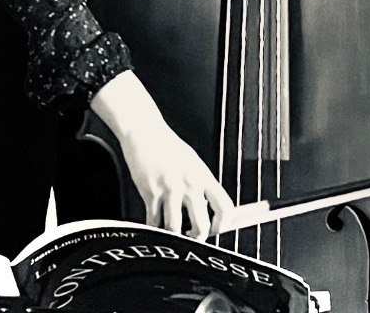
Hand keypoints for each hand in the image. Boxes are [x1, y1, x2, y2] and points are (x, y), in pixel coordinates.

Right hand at [90, 70, 233, 240]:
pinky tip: (153, 225)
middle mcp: (190, 184)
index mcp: (203, 176)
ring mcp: (170, 189)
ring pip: (175, 229)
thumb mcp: (192, 162)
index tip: (216, 229)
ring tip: (171, 233)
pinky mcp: (151, 192)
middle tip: (190, 237)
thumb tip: (208, 206)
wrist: (145, 132)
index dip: (223, 225)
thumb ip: (201, 184)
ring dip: (172, 236)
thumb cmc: (167, 145)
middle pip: (201, 226)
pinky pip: (153, 222)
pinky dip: (152, 229)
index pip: (224, 207)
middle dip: (196, 238)